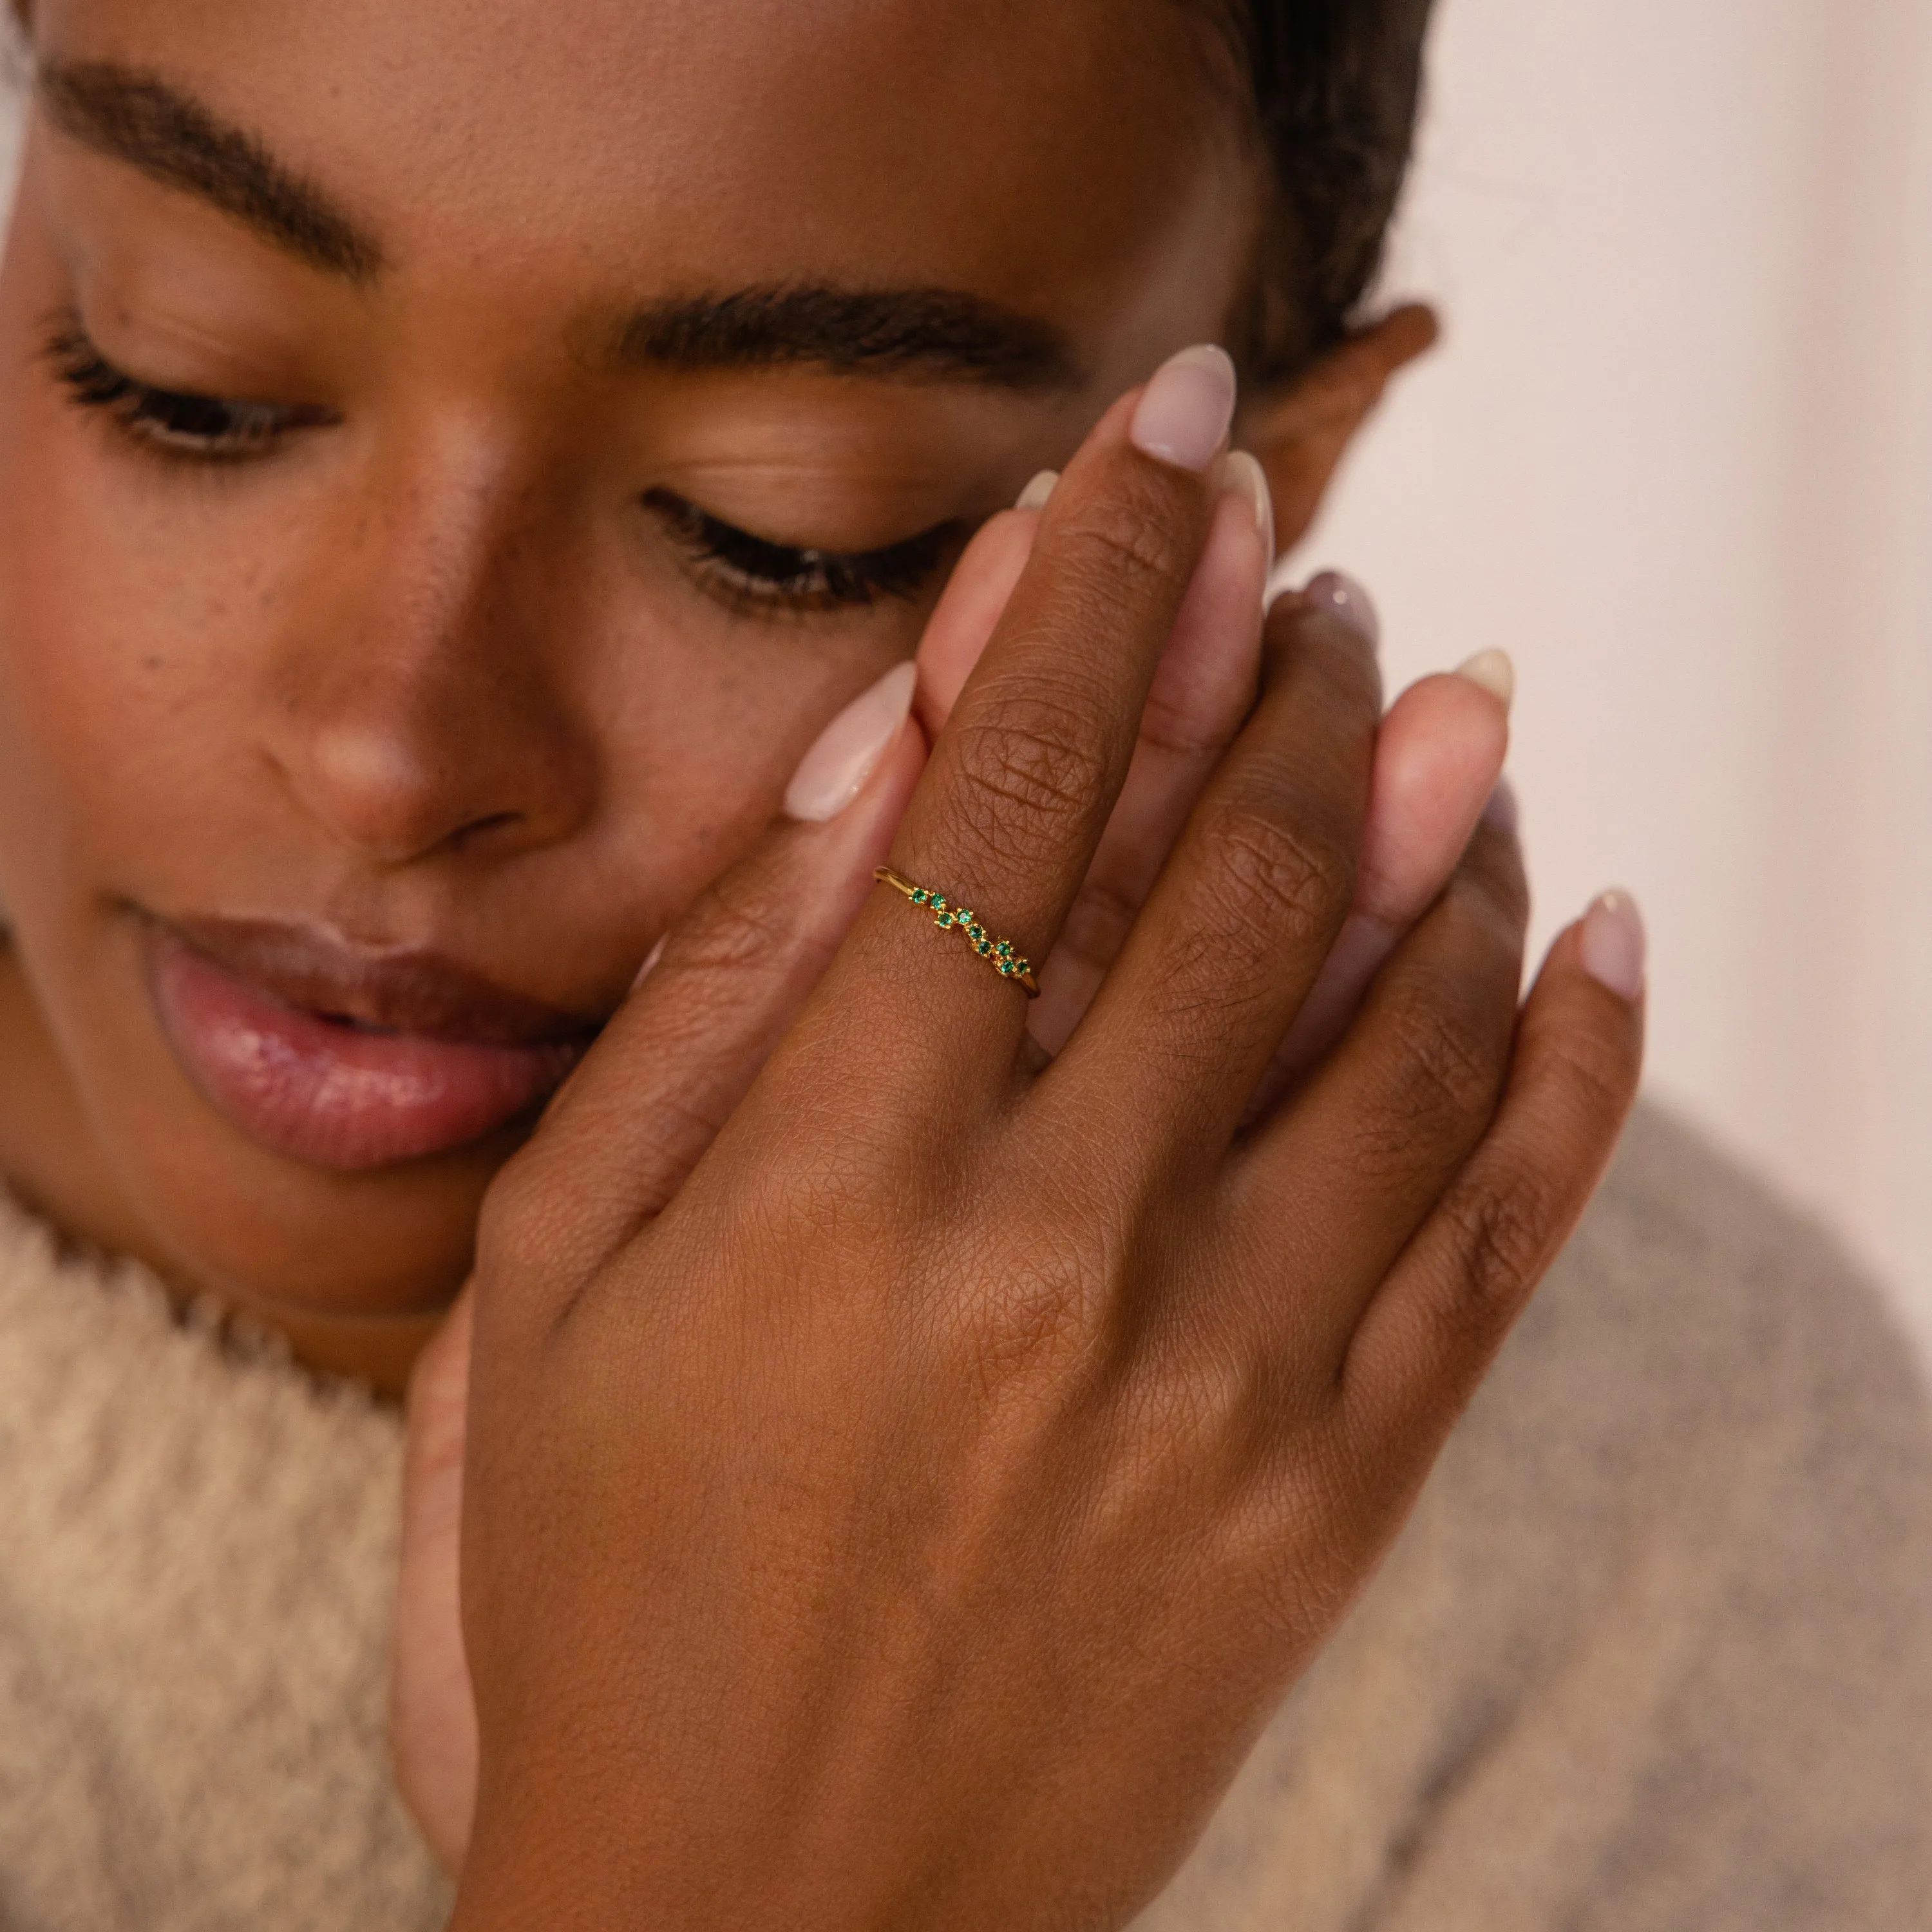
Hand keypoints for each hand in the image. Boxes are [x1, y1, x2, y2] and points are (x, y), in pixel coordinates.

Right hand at [392, 438, 1513, 1878]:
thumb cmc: (597, 1588)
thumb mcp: (555, 1283)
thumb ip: (713, 1012)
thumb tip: (876, 765)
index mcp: (835, 1184)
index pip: (1008, 792)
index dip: (1094, 584)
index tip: (1162, 445)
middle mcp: (1059, 1254)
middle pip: (1232, 866)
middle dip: (1281, 665)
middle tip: (1313, 567)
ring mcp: (1231, 1380)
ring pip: (1405, 1015)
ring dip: (1442, 819)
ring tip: (1448, 699)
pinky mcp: (1336, 1496)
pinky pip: (1504, 1231)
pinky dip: (1568, 1056)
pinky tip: (1590, 928)